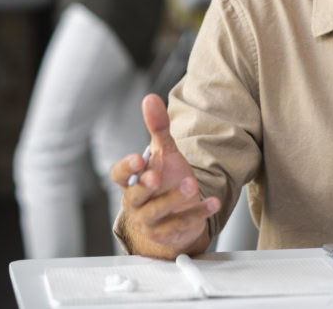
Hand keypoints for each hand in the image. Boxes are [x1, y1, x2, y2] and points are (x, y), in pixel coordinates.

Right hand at [111, 94, 219, 258]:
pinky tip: (213, 202)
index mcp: (132, 181)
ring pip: (158, 212)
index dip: (126, 168)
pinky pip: (180, 225)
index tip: (137, 159)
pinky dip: (198, 213)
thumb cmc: (164, 180)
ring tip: (192, 184)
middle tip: (155, 177)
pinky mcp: (167, 234)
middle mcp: (137, 202)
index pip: (119, 175)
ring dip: (174, 198)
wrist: (175, 214)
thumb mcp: (163, 153)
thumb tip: (150, 98)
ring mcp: (150, 221)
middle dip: (145, 186)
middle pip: (136, 195)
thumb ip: (157, 127)